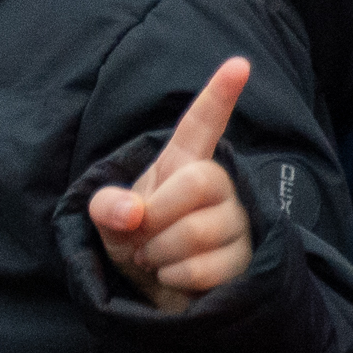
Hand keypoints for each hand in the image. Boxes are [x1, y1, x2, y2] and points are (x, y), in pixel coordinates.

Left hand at [90, 57, 255, 312]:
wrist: (154, 289)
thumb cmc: (134, 240)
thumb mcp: (108, 219)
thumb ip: (107, 206)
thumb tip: (132, 211)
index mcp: (182, 164)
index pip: (202, 125)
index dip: (218, 95)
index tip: (238, 63)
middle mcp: (217, 186)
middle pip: (201, 182)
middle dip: (159, 214)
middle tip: (142, 234)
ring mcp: (237, 221)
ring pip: (200, 231)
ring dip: (160, 252)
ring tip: (155, 256)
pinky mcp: (246, 258)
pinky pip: (208, 266)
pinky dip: (175, 276)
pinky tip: (174, 275)